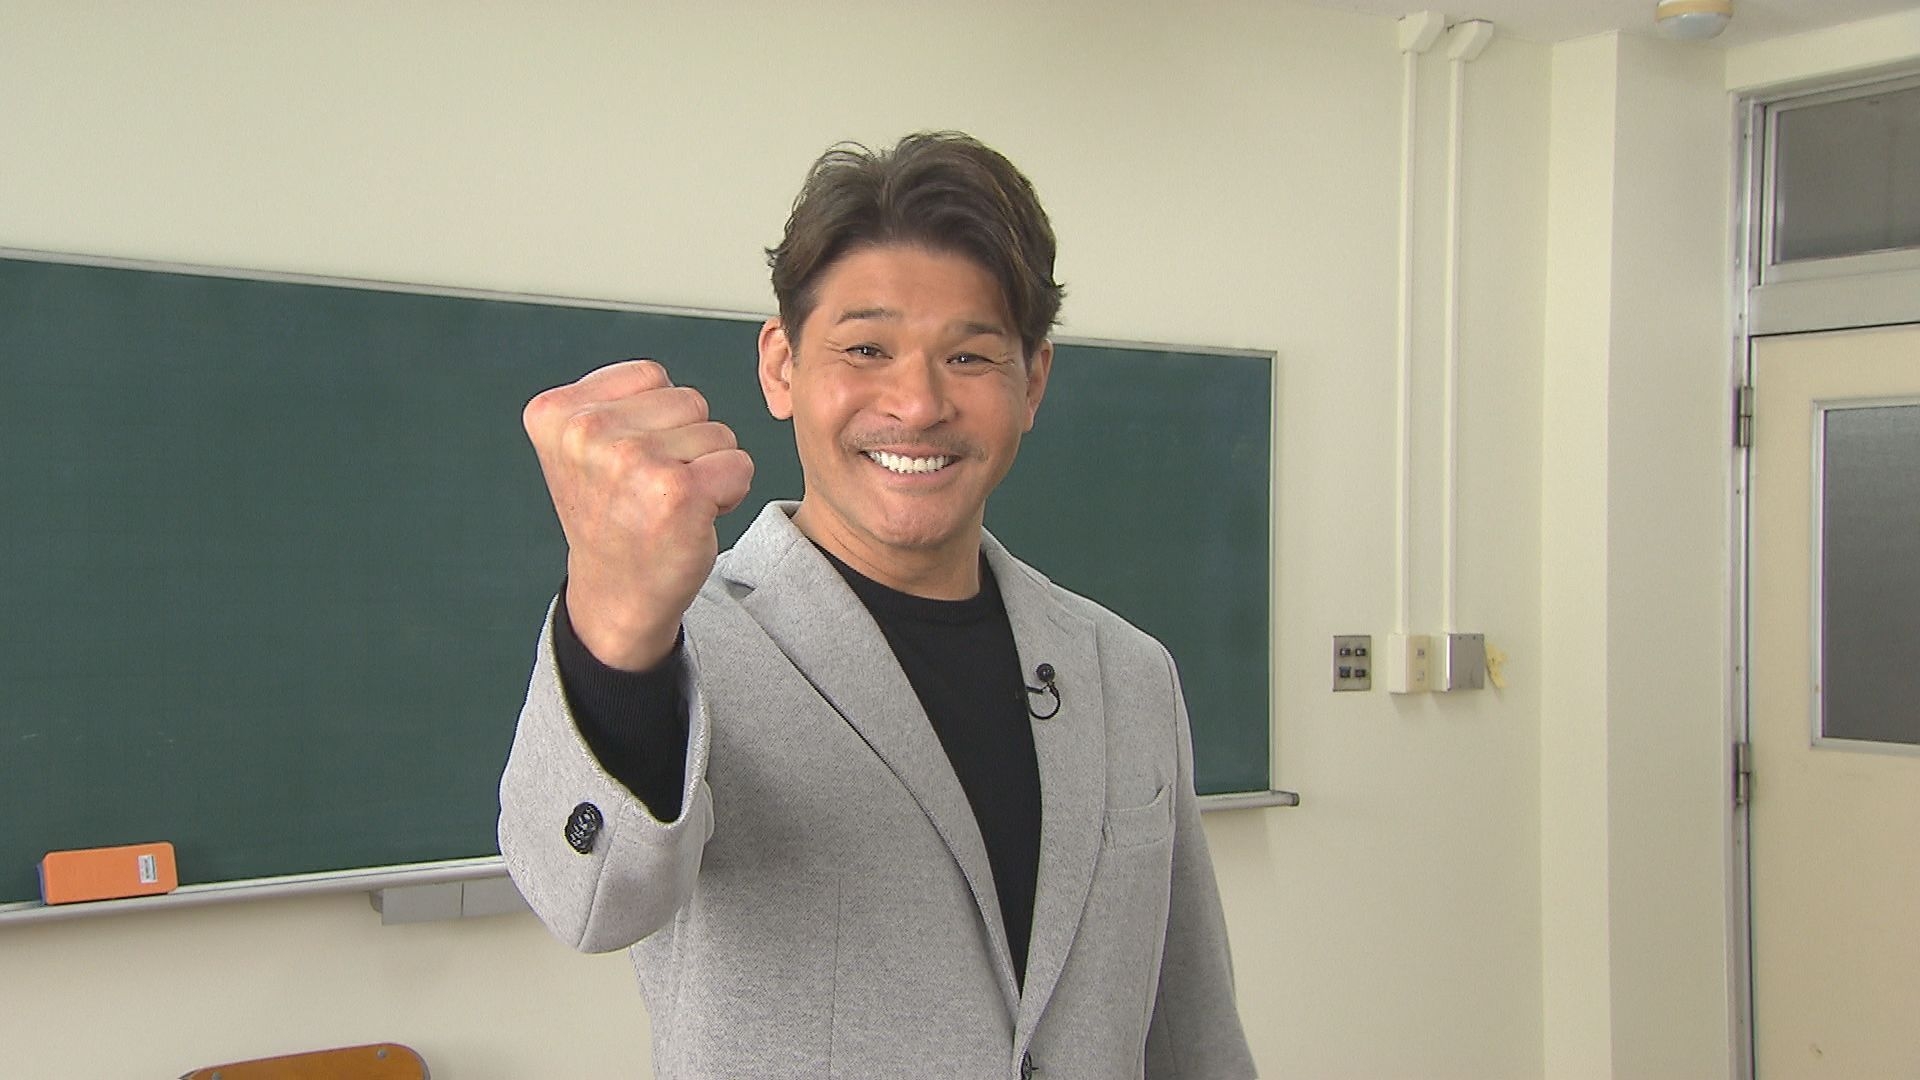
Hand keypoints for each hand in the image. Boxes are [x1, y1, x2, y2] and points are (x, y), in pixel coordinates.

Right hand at [523, 359, 752, 670]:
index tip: (627, 465)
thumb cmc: (611, 516)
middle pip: (688, 399)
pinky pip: (739, 463)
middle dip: (685, 441)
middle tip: (652, 489)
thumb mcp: (581, 447)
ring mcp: (632, 460)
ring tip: (670, 502)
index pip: (650, 376)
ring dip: (708, 466)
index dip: (655, 420)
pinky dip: (730, 491)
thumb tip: (665, 379)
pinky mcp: (677, 492)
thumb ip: (609, 401)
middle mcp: (587, 432)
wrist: (616, 594)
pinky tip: (693, 518)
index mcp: (556, 413)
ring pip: (717, 430)